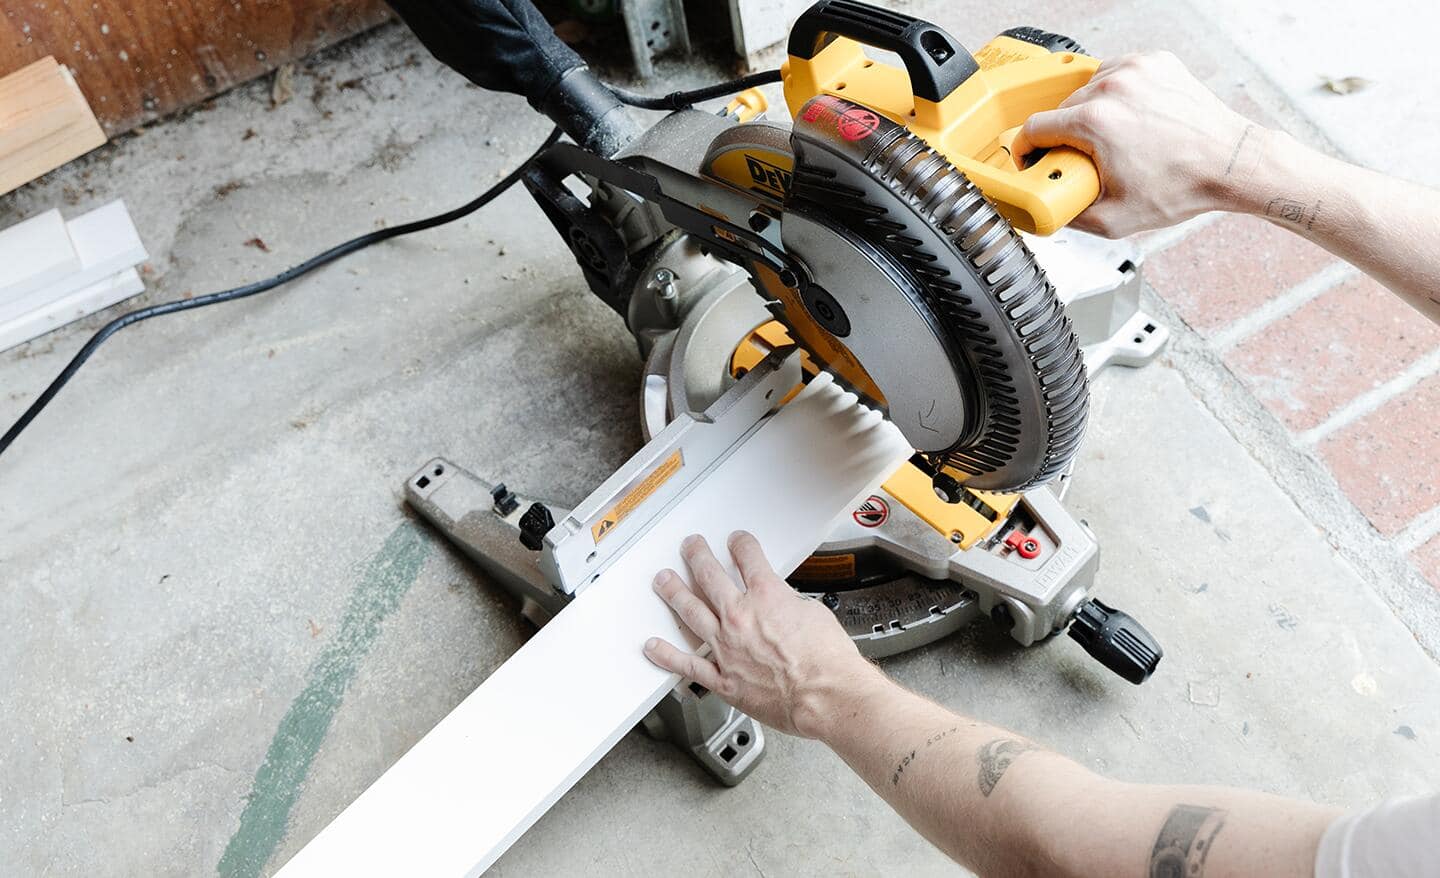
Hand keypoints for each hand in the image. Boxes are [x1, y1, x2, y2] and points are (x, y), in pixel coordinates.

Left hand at [643, 532, 882, 739]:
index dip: (741, 545)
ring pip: (691, 611)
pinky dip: (668, 656)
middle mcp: (741, 617)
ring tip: (663, 581)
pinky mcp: (723, 678)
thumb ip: (790, 606)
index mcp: (767, 596)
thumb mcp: (814, 614)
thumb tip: (784, 606)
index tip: (736, 542)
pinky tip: (654, 648)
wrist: (826, 696)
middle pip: (710, 576)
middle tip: (691, 547)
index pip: (748, 558)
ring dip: (674, 592)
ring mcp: (727, 647)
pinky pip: (688, 665)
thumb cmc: (827, 662)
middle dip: (697, 556)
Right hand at [1014, 50, 1258, 236]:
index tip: (1031, 157)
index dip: (1025, 147)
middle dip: (1063, 135)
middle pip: (1061, 107)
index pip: (1035, 126)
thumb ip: (1068, 216)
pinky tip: (1128, 117)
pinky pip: (1117, 74)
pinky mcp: (1156, 62)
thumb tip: (1045, 211)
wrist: (1232, 163)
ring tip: (1108, 138)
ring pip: (1088, 88)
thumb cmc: (1183, 185)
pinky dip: (1115, 94)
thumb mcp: (1113, 220)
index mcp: (1095, 121)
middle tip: (1081, 159)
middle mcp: (1113, 87)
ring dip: (1088, 112)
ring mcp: (1137, 70)